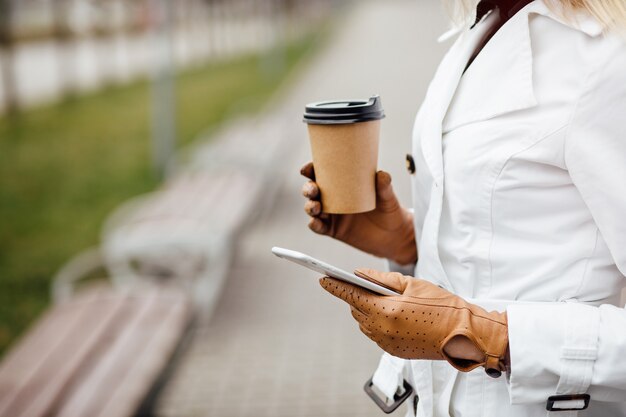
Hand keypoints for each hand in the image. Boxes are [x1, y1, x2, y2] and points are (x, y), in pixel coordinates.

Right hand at [300, 162, 416, 264]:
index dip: (312, 169)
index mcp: (343, 184)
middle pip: (313, 190)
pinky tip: (315, 222)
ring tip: (315, 207)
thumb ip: (384, 186)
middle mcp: (334, 198)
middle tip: (313, 190)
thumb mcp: (387, 196)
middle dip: (308, 188)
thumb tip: (381, 175)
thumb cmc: (389, 210)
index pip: (324, 174)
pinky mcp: (334, 230)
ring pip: (313, 208)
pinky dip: (314, 225)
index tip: (308, 168)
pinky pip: (319, 227)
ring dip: (309, 206)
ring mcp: (333, 215)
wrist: (394, 235)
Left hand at [319, 269, 508, 375]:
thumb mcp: (412, 284)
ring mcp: (387, 343)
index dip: (335, 286)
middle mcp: (382, 330)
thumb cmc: (443, 305)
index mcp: (386, 311)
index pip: (351, 296)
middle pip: (356, 310)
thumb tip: (360, 274)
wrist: (464, 334)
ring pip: (364, 323)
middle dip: (356, 296)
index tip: (322, 278)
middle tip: (360, 283)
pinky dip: (377, 322)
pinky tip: (392, 313)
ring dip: (366, 310)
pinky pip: (376, 334)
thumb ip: (381, 279)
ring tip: (381, 298)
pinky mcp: (394, 351)